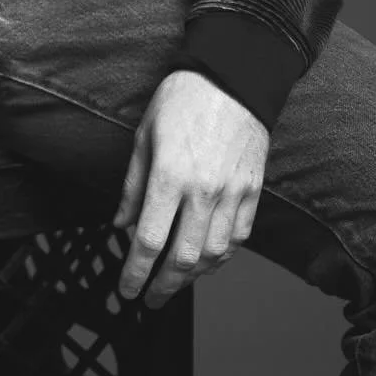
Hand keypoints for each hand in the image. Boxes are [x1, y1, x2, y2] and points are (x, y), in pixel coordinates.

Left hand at [113, 68, 267, 308]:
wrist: (233, 76)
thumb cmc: (182, 98)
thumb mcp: (144, 135)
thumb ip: (133, 186)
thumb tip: (120, 225)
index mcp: (170, 175)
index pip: (150, 241)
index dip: (135, 273)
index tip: (127, 290)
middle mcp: (203, 191)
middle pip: (183, 259)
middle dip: (163, 287)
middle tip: (150, 299)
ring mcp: (233, 193)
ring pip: (215, 255)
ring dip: (193, 277)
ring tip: (176, 282)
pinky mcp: (254, 190)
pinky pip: (240, 237)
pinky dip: (222, 257)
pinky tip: (208, 261)